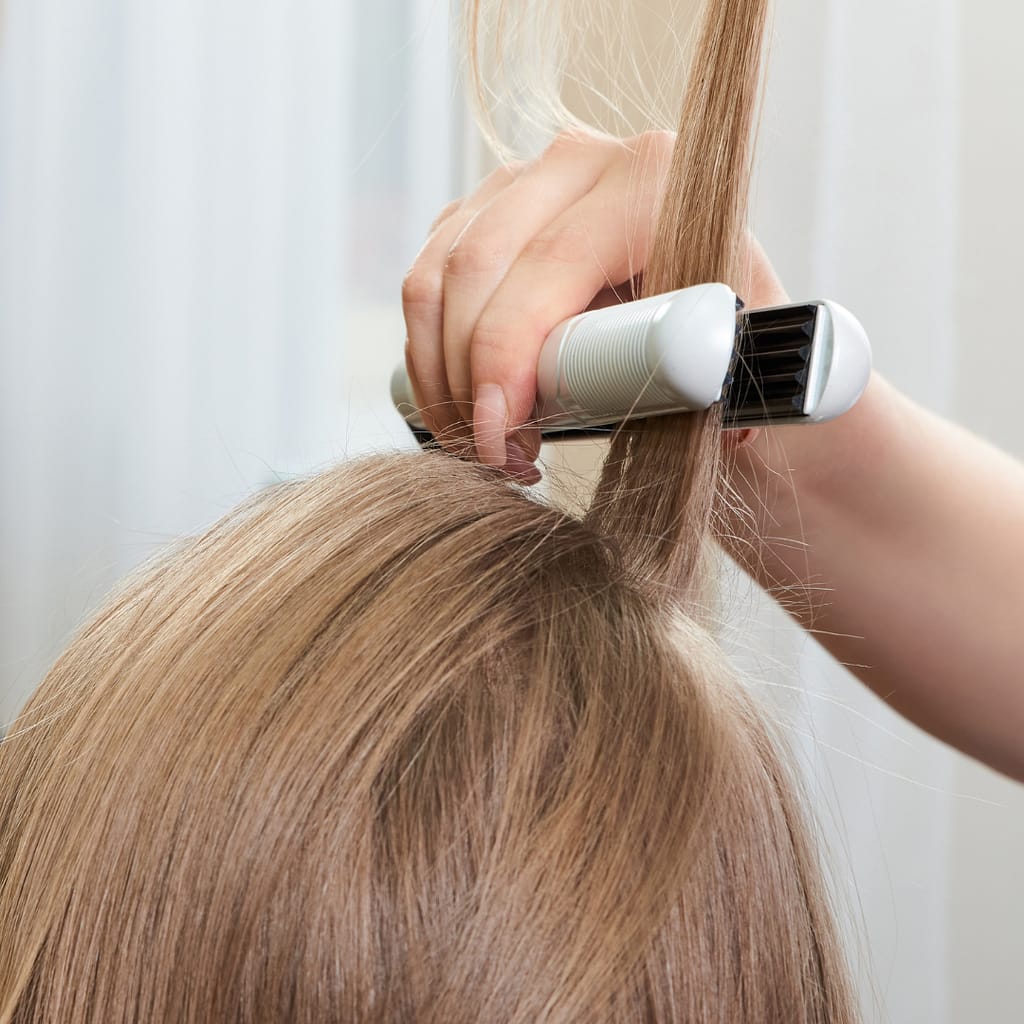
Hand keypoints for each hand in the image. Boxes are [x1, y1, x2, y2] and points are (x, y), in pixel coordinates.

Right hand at [402, 129, 787, 481]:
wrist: (703, 284)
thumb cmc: (723, 314)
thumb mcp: (743, 336)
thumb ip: (728, 368)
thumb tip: (727, 431)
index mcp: (648, 175)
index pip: (549, 263)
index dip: (508, 355)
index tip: (503, 434)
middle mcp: (577, 160)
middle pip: (477, 267)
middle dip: (466, 377)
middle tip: (489, 452)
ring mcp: (518, 180)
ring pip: (436, 275)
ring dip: (438, 373)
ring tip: (478, 442)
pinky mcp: (478, 210)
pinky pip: (424, 280)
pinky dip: (428, 353)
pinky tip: (460, 403)